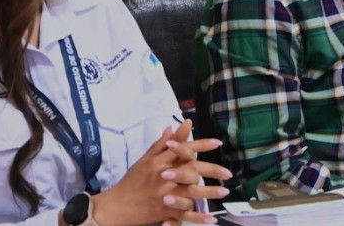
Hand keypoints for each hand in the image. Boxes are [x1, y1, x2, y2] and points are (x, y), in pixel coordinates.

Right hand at [91, 120, 231, 225]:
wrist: (116, 206)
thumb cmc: (131, 181)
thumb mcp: (144, 159)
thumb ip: (161, 144)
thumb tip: (175, 126)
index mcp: (159, 161)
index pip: (183, 149)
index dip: (201, 145)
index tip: (217, 143)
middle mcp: (163, 176)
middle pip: (191, 170)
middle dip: (212, 170)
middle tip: (228, 173)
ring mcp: (164, 195)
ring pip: (191, 192)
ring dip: (209, 192)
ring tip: (224, 191)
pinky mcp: (164, 211)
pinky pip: (184, 214)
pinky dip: (198, 218)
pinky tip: (211, 219)